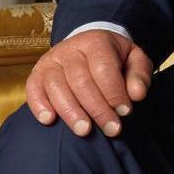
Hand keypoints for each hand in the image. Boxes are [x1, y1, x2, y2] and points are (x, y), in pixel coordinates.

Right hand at [25, 29, 154, 136]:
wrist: (89, 47)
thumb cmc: (115, 59)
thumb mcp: (135, 59)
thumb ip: (139, 75)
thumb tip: (137, 94)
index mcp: (96, 42)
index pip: (103, 67)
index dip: (114, 91)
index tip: (125, 112)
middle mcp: (69, 50)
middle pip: (80, 80)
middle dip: (97, 108)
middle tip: (111, 128)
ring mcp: (50, 61)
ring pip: (56, 86)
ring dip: (70, 111)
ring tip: (84, 131)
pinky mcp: (37, 74)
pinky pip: (33, 89)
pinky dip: (39, 105)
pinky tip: (49, 121)